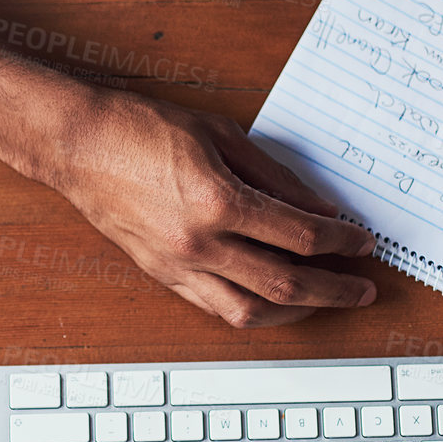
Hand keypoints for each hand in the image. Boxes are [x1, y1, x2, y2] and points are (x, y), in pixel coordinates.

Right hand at [48, 88, 377, 327]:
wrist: (78, 145)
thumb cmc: (142, 129)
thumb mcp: (222, 136)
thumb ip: (277, 178)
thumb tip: (320, 209)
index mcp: (219, 202)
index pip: (301, 236)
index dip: (343, 241)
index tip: (363, 241)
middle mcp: (200, 243)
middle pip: (286, 286)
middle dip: (335, 290)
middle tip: (364, 289)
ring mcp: (178, 266)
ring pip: (250, 312)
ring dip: (296, 312)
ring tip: (322, 300)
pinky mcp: (161, 275)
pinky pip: (215, 307)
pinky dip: (251, 309)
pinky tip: (271, 299)